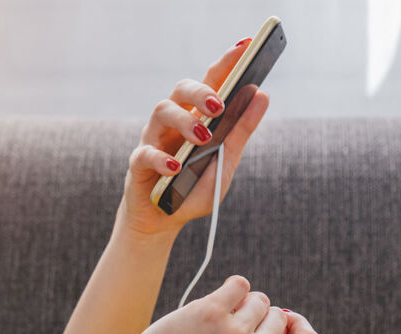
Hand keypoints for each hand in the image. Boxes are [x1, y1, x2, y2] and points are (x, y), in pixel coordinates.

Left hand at [111, 275, 321, 333]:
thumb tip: (285, 317)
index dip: (299, 326)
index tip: (283, 323)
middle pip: (278, 315)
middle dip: (259, 317)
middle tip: (229, 333)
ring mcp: (236, 333)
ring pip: (258, 299)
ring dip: (241, 304)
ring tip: (216, 324)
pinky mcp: (212, 311)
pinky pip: (239, 284)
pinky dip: (230, 290)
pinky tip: (213, 306)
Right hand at [116, 38, 270, 237]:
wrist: (165, 220)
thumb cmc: (195, 187)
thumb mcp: (226, 161)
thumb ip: (241, 130)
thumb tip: (262, 95)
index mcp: (197, 116)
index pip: (212, 81)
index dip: (226, 61)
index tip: (246, 45)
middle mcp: (174, 121)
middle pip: (182, 89)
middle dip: (201, 91)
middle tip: (219, 105)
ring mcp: (154, 138)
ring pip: (162, 111)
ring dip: (185, 120)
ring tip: (204, 137)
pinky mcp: (138, 163)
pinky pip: (145, 153)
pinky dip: (162, 158)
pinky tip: (176, 167)